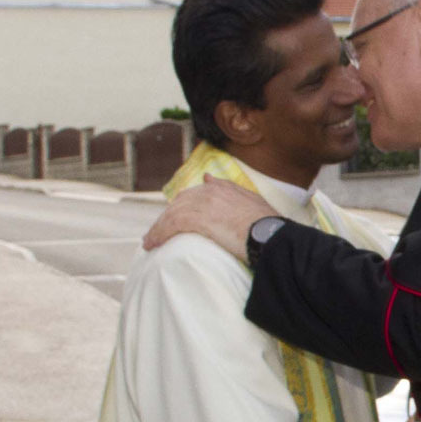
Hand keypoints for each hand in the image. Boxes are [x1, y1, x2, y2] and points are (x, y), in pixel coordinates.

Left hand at [142, 174, 279, 258]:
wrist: (270, 234)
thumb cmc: (269, 226)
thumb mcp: (254, 203)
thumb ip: (233, 191)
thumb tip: (209, 177)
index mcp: (224, 187)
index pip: (196, 193)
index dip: (184, 205)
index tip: (177, 214)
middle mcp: (210, 191)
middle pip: (180, 203)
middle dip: (168, 217)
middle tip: (159, 232)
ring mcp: (202, 203)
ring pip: (172, 214)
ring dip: (159, 228)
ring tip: (150, 242)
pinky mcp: (196, 219)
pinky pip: (170, 226)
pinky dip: (158, 235)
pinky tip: (152, 244)